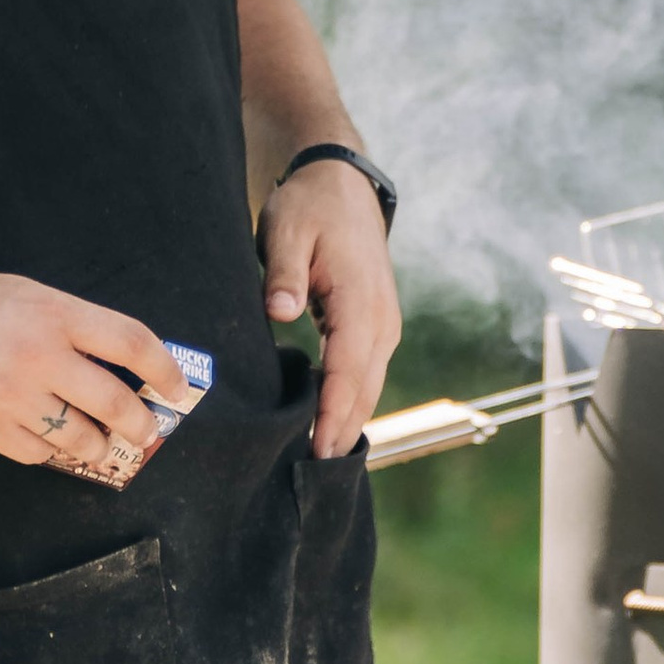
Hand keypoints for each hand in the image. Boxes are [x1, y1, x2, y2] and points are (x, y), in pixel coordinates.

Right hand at [0, 263, 196, 478]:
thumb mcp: (24, 294)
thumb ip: (71, 325)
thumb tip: (120, 364)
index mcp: (53, 314)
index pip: (130, 343)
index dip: (164, 369)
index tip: (178, 387)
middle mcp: (37, 356)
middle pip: (114, 402)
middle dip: (140, 423)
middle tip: (146, 430)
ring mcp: (11, 397)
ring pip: (78, 438)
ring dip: (99, 446)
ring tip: (102, 444)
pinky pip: (37, 452)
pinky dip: (50, 450)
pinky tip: (49, 439)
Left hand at [259, 159, 399, 456]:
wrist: (341, 185)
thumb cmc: (310, 207)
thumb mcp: (288, 229)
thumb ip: (283, 272)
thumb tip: (280, 311)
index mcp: (361, 302)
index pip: (348, 371)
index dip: (331, 415)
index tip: (315, 451)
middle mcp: (381, 322)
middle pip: (363, 392)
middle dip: (340, 434)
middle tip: (311, 478)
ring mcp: (383, 327)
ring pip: (368, 389)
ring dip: (347, 425)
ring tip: (318, 465)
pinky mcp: (375, 329)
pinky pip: (365, 376)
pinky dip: (350, 405)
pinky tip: (328, 429)